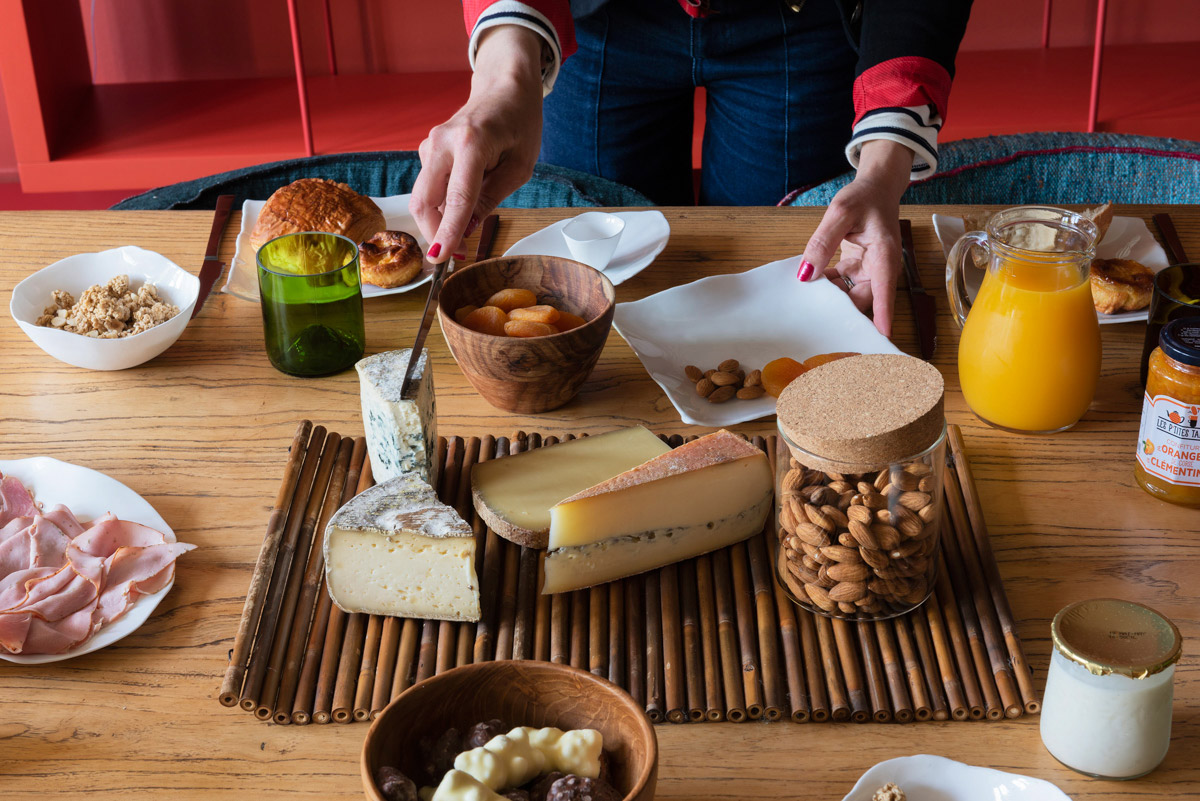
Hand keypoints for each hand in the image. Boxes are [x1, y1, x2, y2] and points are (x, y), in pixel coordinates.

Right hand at [410, 27, 545, 261]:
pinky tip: (465, 196)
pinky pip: (430, 186)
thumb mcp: (520, 167)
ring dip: (441, 218)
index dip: (447, 232)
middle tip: (457, 252)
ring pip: (424, 196)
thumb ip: (491, 198)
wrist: (503, 86)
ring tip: (470, 220)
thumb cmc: (519, 122)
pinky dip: (443, 202)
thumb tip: (466, 230)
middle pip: (424, 201)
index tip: (439, 258)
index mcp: (471, 143)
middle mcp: (442, 142)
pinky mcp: (427, 149)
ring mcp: (430, 144)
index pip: (456, 198)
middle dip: (435, 232)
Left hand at [797, 140, 913, 336]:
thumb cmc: (865, 197)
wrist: (876, 187)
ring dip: (832, 304)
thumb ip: (822, 242)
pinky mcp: (859, 270)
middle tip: (818, 333)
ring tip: (807, 315)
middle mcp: (880, 270)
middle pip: (863, 302)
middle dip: (844, 317)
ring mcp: (869, 272)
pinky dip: (828, 289)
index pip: (883, 295)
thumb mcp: (840, 212)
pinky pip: (842, 287)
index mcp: (884, 257)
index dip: (880, 321)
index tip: (876, 344)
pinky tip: (809, 290)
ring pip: (851, 297)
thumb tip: (806, 274)